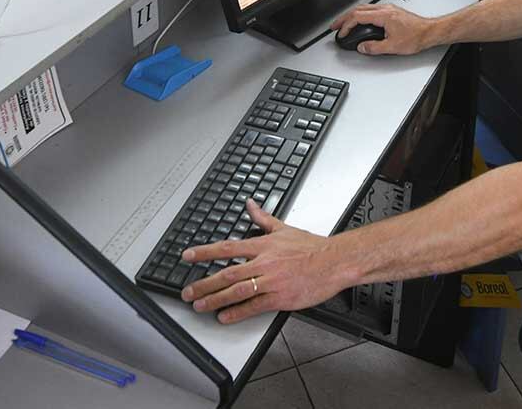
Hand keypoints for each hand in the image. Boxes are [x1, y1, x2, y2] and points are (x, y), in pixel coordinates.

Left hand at [179, 200, 347, 323]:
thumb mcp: (284, 228)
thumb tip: (250, 204)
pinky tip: (225, 317)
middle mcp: (264, 263)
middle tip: (187, 292)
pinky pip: (254, 306)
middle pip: (227, 274)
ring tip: (200, 306)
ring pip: (237, 291)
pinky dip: (237, 313)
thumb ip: (263, 218)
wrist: (335, 262)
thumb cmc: (312, 247)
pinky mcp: (281, 298)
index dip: (204, 252)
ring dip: (215, 299)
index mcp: (263, 246)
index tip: (188, 256)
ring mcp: (272, 281)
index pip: (227, 248)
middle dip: (204, 284)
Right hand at [331, 3, 437, 55]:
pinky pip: (371, 10)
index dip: (346, 26)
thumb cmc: (416, 36)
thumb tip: (362, 47)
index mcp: (383, 15)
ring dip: (352, 16)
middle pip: (358, 9)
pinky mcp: (392, 12)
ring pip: (364, 8)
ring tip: (345, 24)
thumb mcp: (392, 46)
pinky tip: (361, 21)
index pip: (357, 17)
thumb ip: (374, 48)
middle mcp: (385, 9)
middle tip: (335, 26)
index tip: (341, 33)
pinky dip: (361, 15)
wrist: (430, 32)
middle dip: (344, 18)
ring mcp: (388, 9)